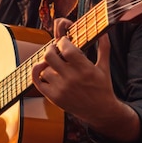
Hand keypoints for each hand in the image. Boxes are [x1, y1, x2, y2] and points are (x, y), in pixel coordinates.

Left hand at [31, 18, 138, 141]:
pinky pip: (37, 81)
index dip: (62, 42)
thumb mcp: (105, 67)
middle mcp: (72, 79)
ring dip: (48, 64)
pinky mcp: (53, 97)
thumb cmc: (103, 87)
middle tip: (54, 48)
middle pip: (50, 56)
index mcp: (85, 69)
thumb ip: (104, 47)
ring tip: (55, 64)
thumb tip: (104, 31)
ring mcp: (61, 89)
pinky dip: (36, 73)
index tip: (64, 41)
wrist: (100, 111)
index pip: (67, 49)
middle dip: (50, 49)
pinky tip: (41, 68)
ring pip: (44, 69)